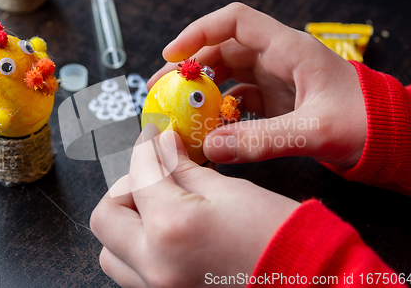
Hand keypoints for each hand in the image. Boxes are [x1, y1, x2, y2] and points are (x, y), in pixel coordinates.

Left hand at [90, 125, 299, 287]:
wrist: (305, 279)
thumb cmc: (277, 235)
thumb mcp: (227, 190)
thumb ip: (182, 167)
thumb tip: (161, 145)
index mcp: (171, 227)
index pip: (138, 173)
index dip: (146, 147)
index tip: (155, 137)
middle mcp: (154, 264)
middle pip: (106, 217)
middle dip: (127, 188)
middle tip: (154, 176)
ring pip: (111, 250)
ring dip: (126, 221)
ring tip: (158, 207)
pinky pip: (130, 270)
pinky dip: (138, 246)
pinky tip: (165, 231)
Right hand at [148, 2, 366, 166]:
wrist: (388, 138)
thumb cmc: (364, 123)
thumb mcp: (314, 130)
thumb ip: (262, 140)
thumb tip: (210, 147)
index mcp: (290, 50)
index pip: (236, 22)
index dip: (200, 32)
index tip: (173, 55)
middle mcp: (278, 59)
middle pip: (223, 49)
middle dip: (191, 67)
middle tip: (164, 90)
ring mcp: (276, 80)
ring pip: (228, 75)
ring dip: (203, 90)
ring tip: (180, 110)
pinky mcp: (276, 101)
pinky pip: (239, 99)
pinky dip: (221, 111)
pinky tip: (209, 128)